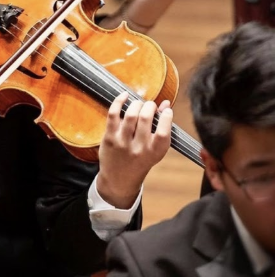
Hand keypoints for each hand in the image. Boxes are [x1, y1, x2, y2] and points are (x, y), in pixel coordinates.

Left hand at [97, 92, 171, 208]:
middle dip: (149, 106)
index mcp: (154, 152)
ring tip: (138, 104)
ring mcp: (122, 143)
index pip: (163, 131)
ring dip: (136, 104)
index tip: (165, 110)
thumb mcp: (155, 149)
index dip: (166, 116)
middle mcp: (139, 148)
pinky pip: (113, 115)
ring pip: (130, 115)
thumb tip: (165, 104)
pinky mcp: (109, 138)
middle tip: (149, 105)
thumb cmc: (140, 160)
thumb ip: (162, 127)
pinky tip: (124, 96)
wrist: (119, 179)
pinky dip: (119, 102)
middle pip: (145, 118)